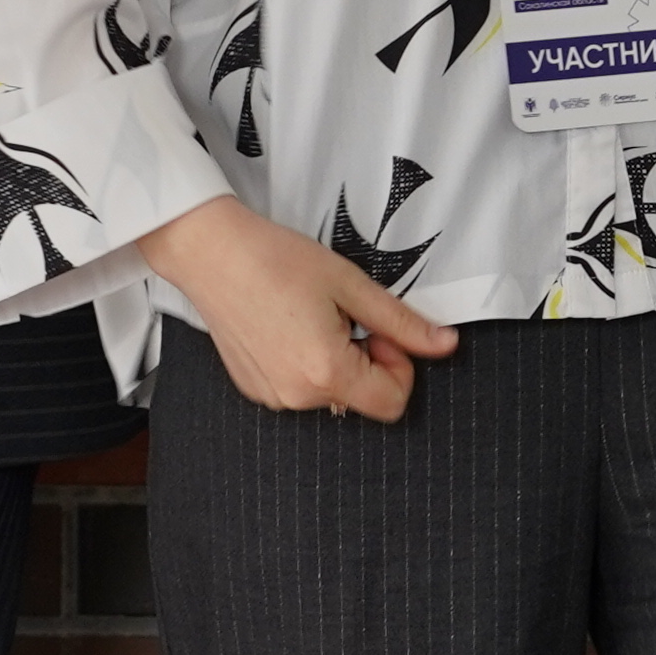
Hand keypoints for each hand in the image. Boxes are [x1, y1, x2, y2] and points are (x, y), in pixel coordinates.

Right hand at [141, 195, 454, 420]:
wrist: (210, 251)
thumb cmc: (275, 259)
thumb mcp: (350, 284)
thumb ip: (402, 322)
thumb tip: (446, 344)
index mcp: (325, 372)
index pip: (392, 403)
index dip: (399, 365)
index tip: (377, 329)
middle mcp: (296, 397)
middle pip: (360, 397)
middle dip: (366, 359)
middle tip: (341, 313)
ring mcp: (271, 397)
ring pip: (331, 393)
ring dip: (335, 361)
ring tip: (308, 315)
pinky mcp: (254, 389)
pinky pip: (300, 388)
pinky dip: (305, 363)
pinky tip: (285, 326)